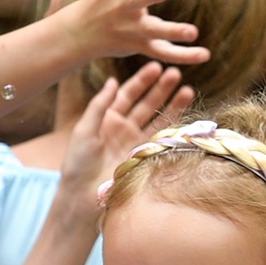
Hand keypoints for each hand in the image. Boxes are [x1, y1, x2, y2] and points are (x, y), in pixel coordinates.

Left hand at [58, 63, 193, 214]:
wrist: (83, 197)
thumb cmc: (77, 164)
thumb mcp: (84, 130)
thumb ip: (99, 105)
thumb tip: (113, 80)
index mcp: (107, 118)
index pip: (127, 94)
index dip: (141, 80)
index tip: (155, 67)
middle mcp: (124, 127)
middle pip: (146, 103)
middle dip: (161, 88)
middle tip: (176, 73)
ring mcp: (136, 142)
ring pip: (157, 118)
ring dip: (172, 105)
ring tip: (187, 90)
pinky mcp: (144, 157)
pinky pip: (161, 138)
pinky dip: (173, 127)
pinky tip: (184, 115)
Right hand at [67, 0, 208, 66]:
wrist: (81, 34)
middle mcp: (124, 7)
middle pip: (136, 1)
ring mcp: (132, 28)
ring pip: (154, 31)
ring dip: (173, 31)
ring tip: (193, 32)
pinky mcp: (141, 46)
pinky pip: (164, 52)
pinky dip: (184, 55)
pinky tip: (204, 54)